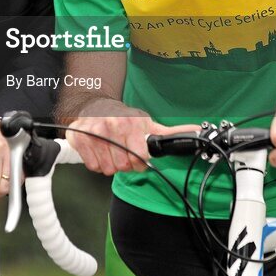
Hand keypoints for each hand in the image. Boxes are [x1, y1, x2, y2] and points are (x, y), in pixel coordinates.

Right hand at [67, 97, 195, 174]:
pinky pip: (93, 166)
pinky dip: (97, 163)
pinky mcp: (79, 138)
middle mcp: (111, 125)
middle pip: (123, 166)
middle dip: (125, 164)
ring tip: (110, 151)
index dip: (140, 162)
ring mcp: (94, 132)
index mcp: (130, 123)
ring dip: (110, 165)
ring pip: (108, 169)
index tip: (138, 157)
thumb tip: (196, 131)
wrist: (96, 106)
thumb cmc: (123, 118)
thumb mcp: (146, 123)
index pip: (140, 158)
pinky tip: (99, 151)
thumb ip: (168, 133)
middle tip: (123, 153)